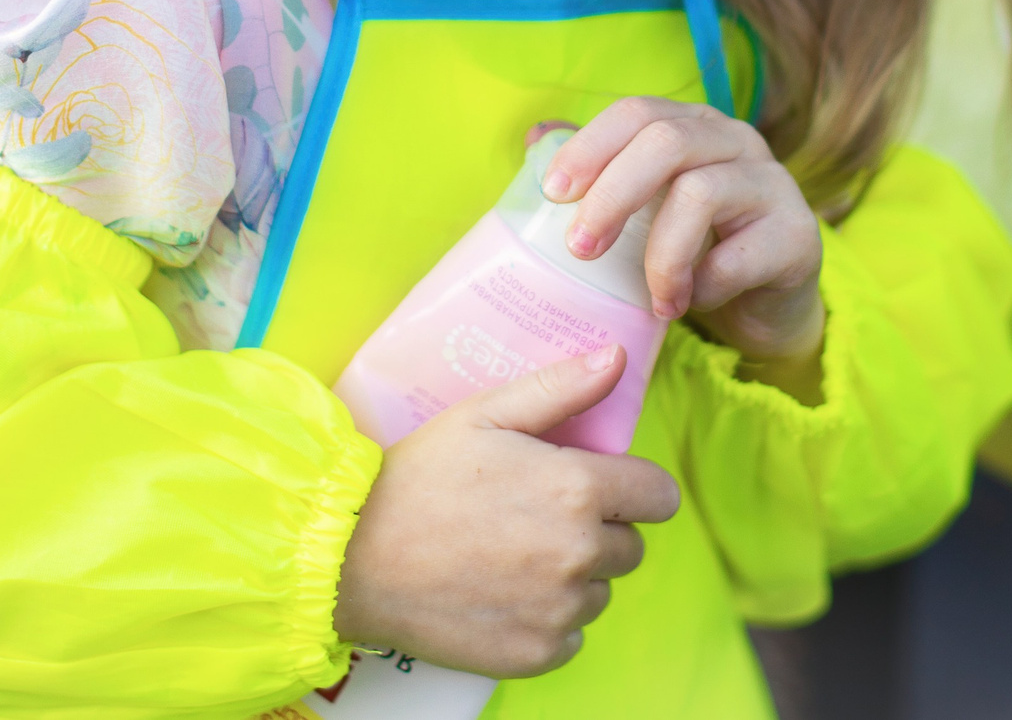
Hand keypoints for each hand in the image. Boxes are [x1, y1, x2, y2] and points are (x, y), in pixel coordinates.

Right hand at [331, 346, 679, 678]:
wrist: (352, 558)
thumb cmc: (418, 478)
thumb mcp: (484, 414)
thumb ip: (560, 387)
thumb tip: (619, 357)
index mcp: (577, 489)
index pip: (659, 496)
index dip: (634, 489)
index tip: (601, 489)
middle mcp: (579, 554)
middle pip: (630, 546)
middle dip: (598, 531)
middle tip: (538, 518)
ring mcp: (558, 611)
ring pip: (600, 591)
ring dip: (573, 577)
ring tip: (513, 556)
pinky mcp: (536, 655)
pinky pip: (571, 636)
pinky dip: (547, 621)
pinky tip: (503, 595)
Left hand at [544, 98, 825, 368]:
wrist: (767, 308)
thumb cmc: (695, 250)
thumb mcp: (646, 211)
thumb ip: (602, 175)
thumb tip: (537, 135)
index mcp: (694, 127)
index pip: (638, 112)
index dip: (591, 145)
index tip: (554, 193)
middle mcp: (737, 141)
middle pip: (667, 142)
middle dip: (613, 195)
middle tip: (580, 248)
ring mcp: (774, 184)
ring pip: (701, 193)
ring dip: (661, 255)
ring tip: (653, 299)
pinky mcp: (799, 236)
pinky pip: (738, 256)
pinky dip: (702, 287)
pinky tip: (691, 305)